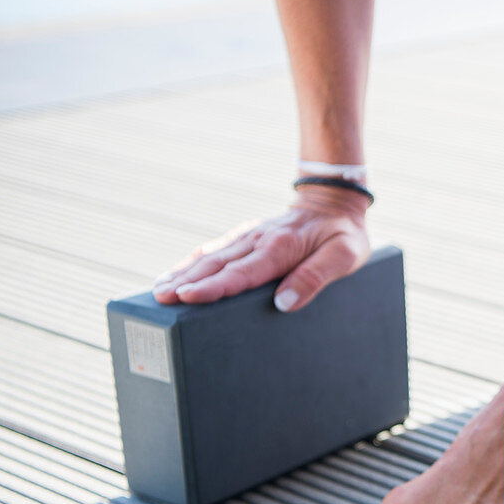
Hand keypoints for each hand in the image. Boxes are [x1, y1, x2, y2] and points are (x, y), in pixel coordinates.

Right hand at [152, 186, 370, 310]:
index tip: (188, 296)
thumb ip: (315, 278)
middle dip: (187, 282)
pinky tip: (175, 275)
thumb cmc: (343, 235)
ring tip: (158, 291)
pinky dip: (192, 263)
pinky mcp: (245, 237)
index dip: (214, 286)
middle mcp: (258, 241)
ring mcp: (249, 237)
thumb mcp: (344, 257)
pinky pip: (214, 250)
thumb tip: (284, 303)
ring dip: (183, 273)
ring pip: (210, 256)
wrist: (335, 201)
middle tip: (161, 298)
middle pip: (217, 265)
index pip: (242, 272)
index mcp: (280, 247)